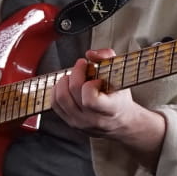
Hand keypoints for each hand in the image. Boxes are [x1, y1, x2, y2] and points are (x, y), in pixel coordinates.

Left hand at [50, 49, 165, 153]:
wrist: (121, 121)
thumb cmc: (120, 97)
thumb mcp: (121, 76)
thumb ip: (108, 58)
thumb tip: (90, 53)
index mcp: (110, 109)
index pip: (90, 99)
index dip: (90, 84)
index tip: (97, 78)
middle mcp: (93, 119)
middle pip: (72, 93)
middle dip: (76, 73)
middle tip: (82, 66)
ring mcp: (80, 122)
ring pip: (60, 98)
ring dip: (64, 81)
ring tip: (74, 76)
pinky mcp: (70, 122)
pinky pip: (55, 104)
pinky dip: (58, 89)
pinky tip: (67, 84)